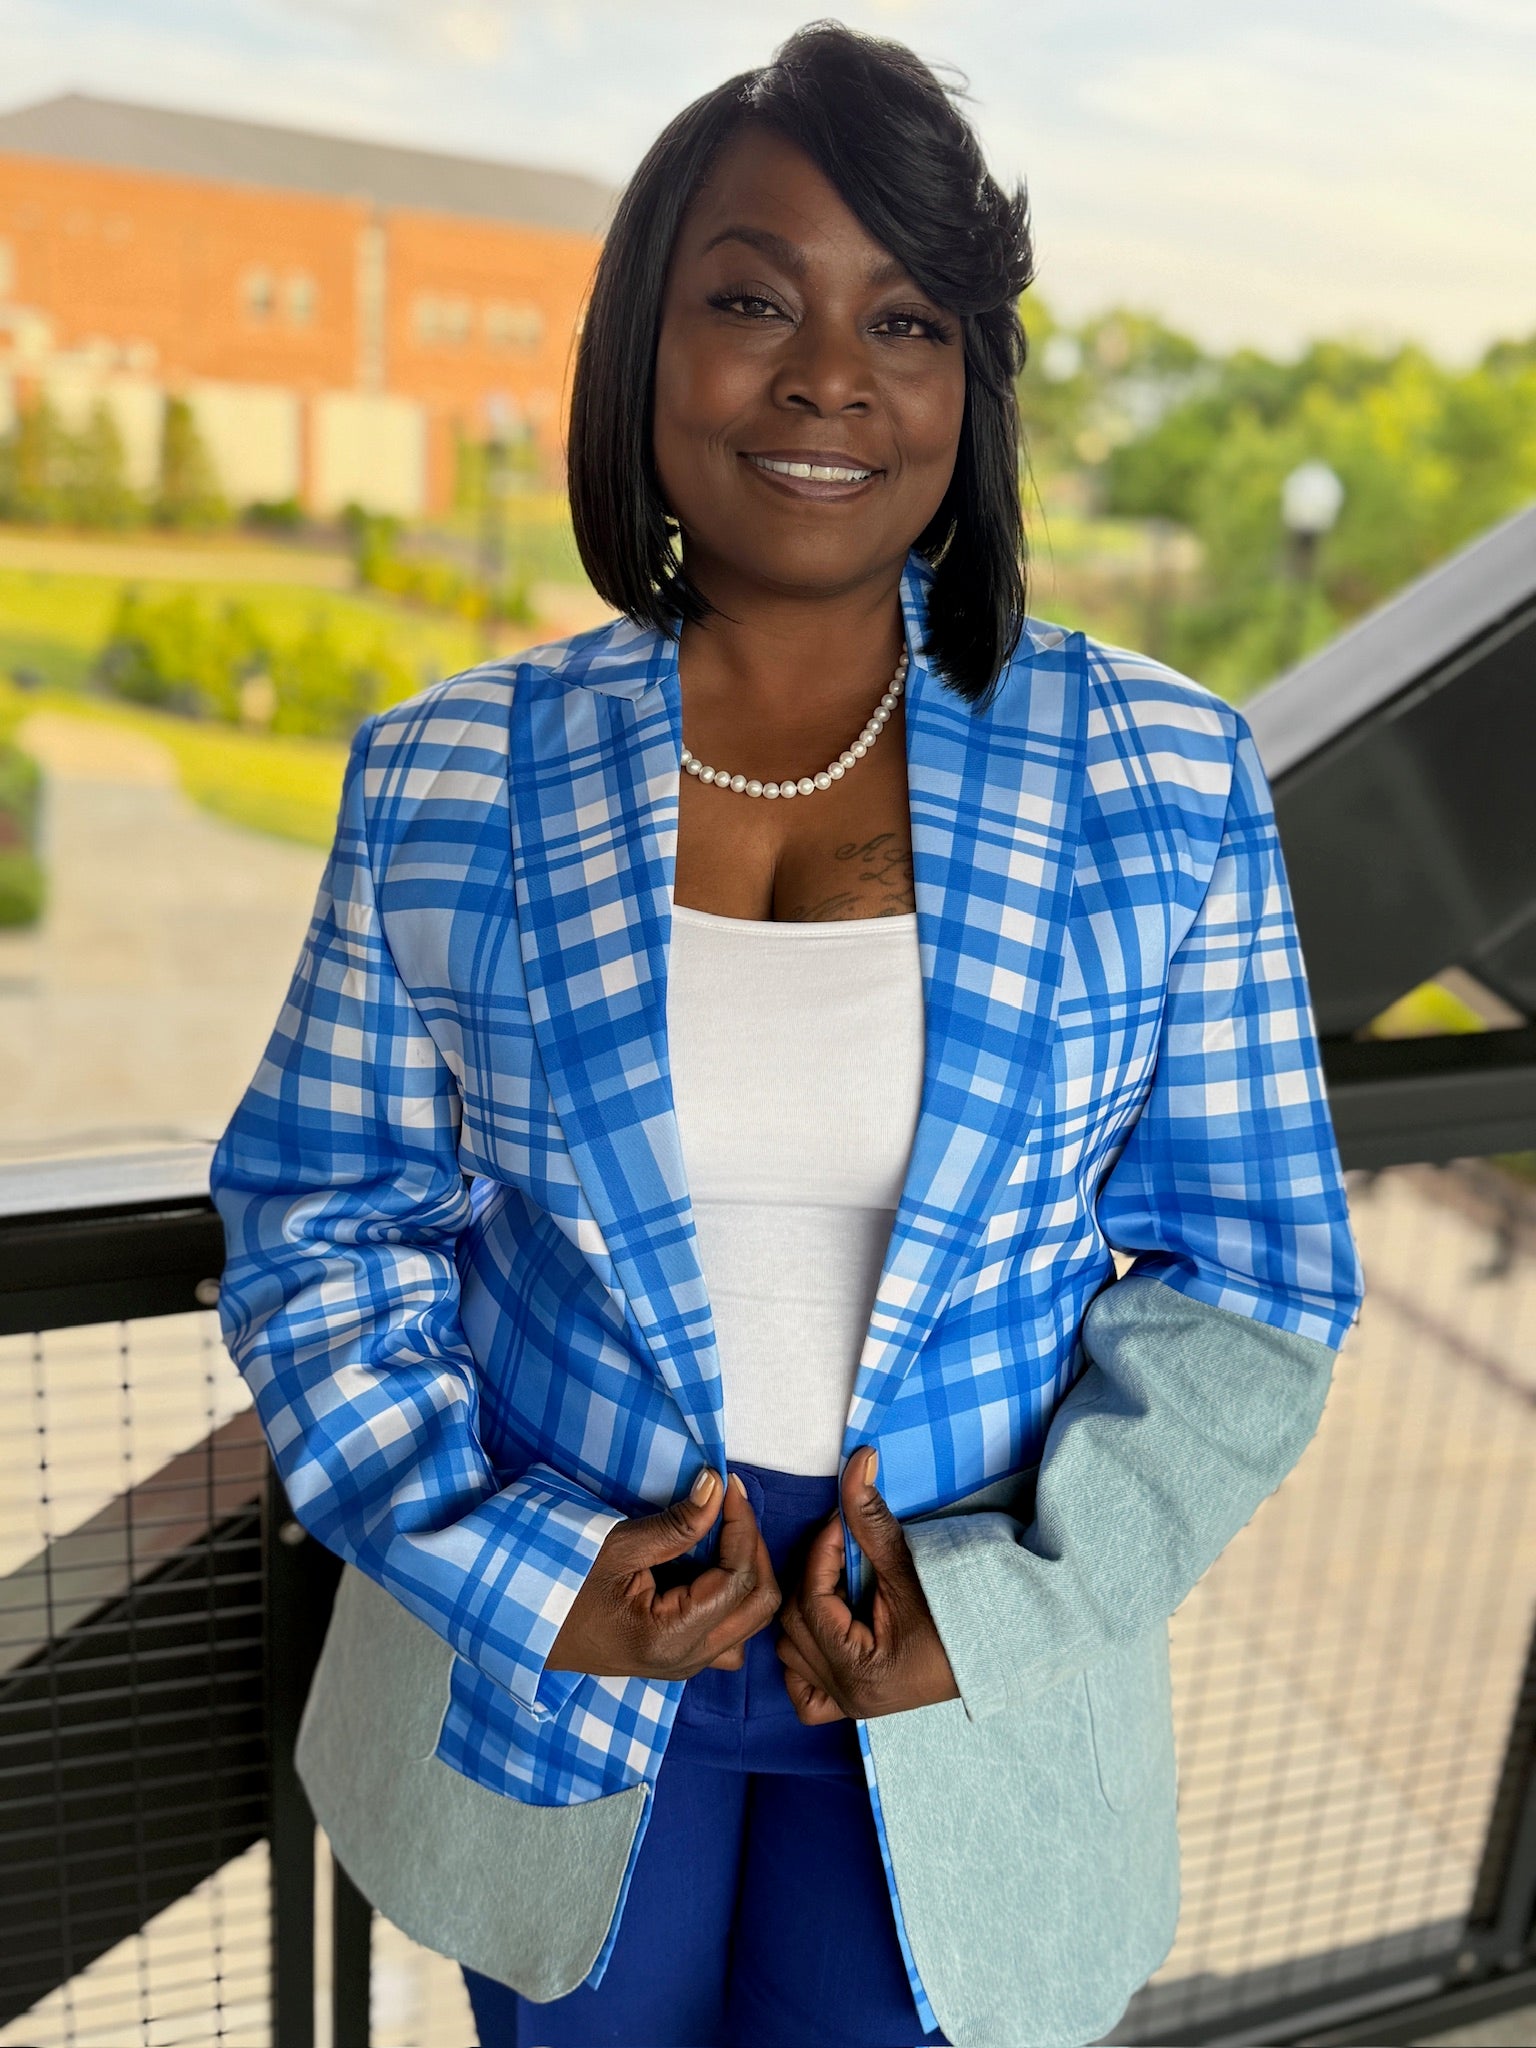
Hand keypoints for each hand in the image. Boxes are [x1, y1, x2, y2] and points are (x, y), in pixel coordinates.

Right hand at [546, 1469, 780, 1680]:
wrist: (527, 1630)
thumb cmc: (562, 1586)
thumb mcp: (617, 1548)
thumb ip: (676, 1524)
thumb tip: (717, 1486)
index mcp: (671, 1637)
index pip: (736, 1578)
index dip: (742, 1525)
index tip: (729, 1485)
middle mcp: (688, 1661)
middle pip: (758, 1603)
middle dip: (752, 1547)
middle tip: (730, 1505)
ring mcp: (686, 1665)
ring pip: (750, 1621)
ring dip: (749, 1573)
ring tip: (727, 1532)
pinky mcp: (681, 1659)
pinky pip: (731, 1632)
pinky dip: (737, 1596)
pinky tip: (715, 1566)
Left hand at [776, 1447, 959, 1722]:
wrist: (1001, 1646)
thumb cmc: (959, 1609)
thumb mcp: (910, 1566)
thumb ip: (872, 1518)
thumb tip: (857, 1461)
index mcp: (860, 1670)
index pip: (813, 1600)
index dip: (820, 1552)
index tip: (838, 1520)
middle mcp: (848, 1695)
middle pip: (796, 1623)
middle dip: (813, 1576)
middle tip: (841, 1546)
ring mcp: (849, 1706)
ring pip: (792, 1652)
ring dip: (806, 1610)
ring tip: (840, 1581)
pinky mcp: (855, 1706)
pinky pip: (806, 1693)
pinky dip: (805, 1659)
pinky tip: (826, 1628)